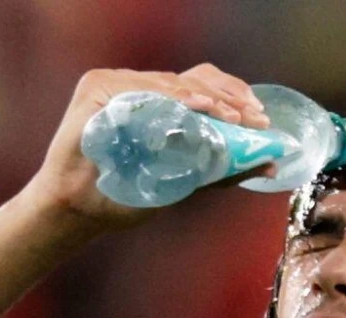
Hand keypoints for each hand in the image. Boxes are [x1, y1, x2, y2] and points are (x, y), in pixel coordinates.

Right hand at [25, 64, 272, 232]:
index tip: (260, 118)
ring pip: (172, 83)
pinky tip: (197, 108)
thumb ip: (219, 171)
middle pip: (194, 78)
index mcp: (160, 105)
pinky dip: (172, 97)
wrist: (79, 211)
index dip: (234, 97)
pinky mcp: (97, 88)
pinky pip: (141, 88)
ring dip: (208, 98)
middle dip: (230, 96)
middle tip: (254, 117)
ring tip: (233, 117)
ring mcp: (117, 84)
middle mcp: (140, 89)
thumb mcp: (182, 182)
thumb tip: (267, 164)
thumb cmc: (123, 195)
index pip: (204, 88)